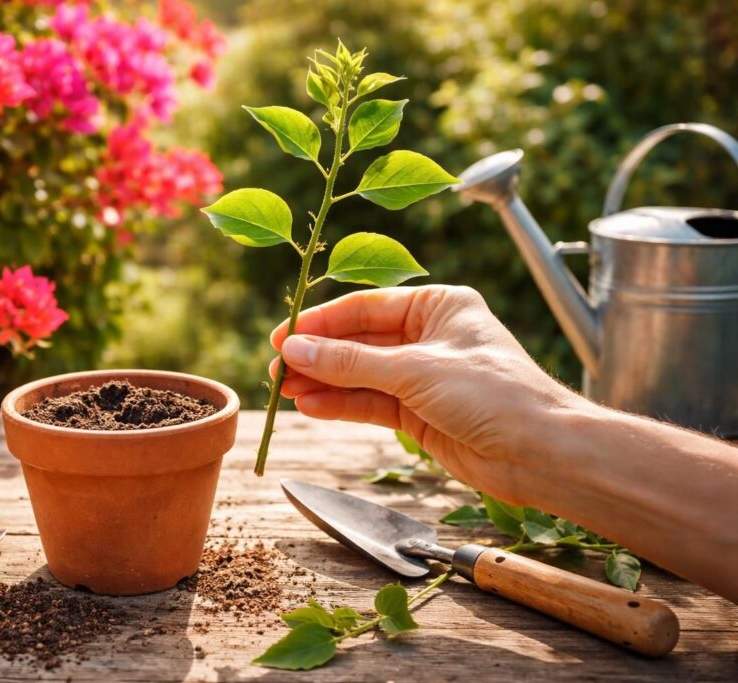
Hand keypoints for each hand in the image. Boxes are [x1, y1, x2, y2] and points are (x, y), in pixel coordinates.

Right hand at [269, 285, 587, 503]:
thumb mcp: (415, 370)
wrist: (540, 452)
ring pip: (360, 376)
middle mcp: (428, 337)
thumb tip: (296, 350)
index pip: (366, 307)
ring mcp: (423, 377)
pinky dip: (342, 405)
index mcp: (438, 306)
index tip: (283, 335)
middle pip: (359, 342)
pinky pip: (371, 404)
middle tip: (276, 368)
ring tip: (283, 390)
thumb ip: (351, 362)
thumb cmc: (494, 394)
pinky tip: (310, 406)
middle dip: (318, 356)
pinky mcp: (420, 413)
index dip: (321, 322)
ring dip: (323, 383)